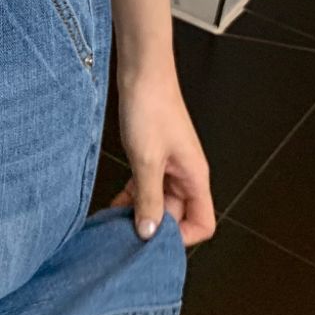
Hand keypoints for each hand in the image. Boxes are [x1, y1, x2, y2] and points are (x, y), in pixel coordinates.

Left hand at [110, 66, 216, 247]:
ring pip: (159, 201)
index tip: (153, 242)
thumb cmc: (150, 108)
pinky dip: (132, 196)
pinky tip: (113, 203)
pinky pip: (146, 186)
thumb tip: (148, 233)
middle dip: (153, 227)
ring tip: (114, 224)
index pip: (202, 223)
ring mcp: (168, 166)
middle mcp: (185, 174)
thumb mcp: (146, 160)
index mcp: (195, 177)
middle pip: (177, 215)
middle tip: (124, 236)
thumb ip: (148, 199)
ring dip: (139, 212)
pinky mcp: (152, 156)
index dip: (181, 237)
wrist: (141, 72)